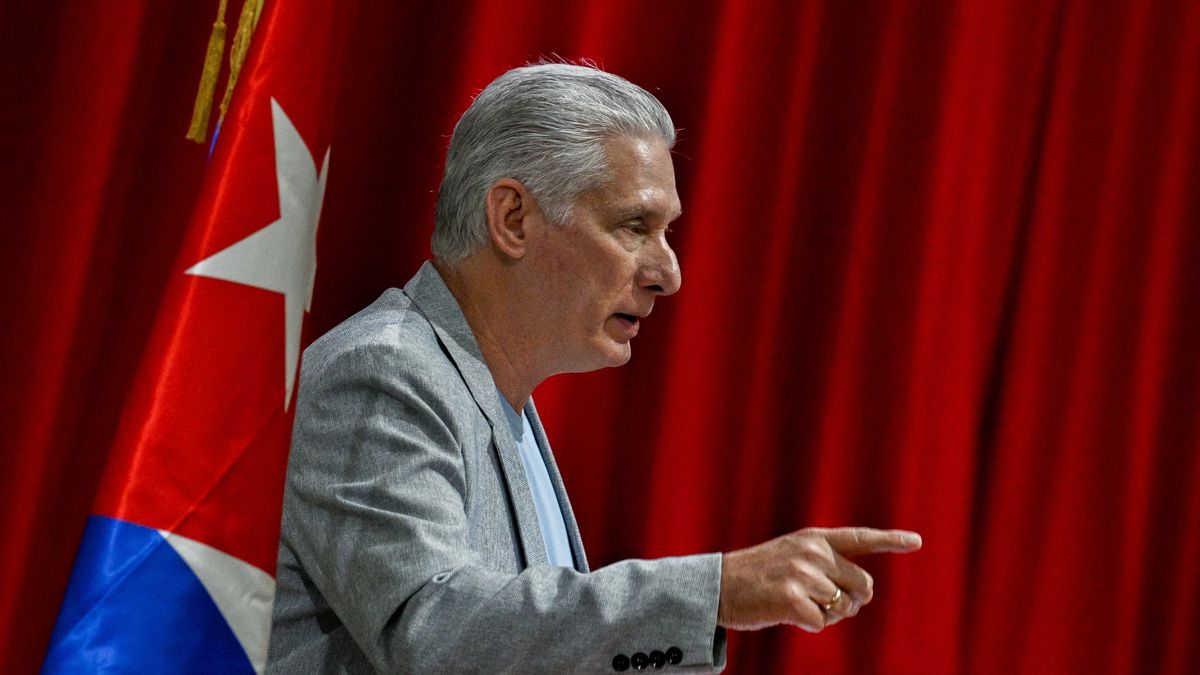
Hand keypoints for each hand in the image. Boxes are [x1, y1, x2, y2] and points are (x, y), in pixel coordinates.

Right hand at [717, 527, 921, 631]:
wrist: (718, 585)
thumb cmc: (758, 576)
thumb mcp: (791, 555)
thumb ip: (825, 565)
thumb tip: (859, 595)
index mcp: (814, 539)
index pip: (860, 538)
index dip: (890, 541)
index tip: (917, 541)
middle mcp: (812, 552)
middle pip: (863, 586)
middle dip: (852, 602)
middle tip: (824, 604)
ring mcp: (802, 574)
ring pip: (843, 608)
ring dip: (825, 615)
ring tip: (795, 604)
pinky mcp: (792, 598)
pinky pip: (822, 623)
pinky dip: (809, 625)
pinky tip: (786, 614)